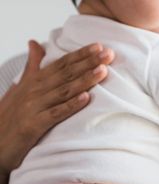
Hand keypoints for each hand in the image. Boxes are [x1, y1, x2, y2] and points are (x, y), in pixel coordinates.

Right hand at [0, 40, 114, 174]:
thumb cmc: (9, 117)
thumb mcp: (20, 88)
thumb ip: (31, 67)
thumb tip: (35, 43)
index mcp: (33, 81)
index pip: (60, 64)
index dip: (80, 54)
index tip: (100, 46)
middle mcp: (33, 90)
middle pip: (65, 74)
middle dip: (88, 62)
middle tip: (109, 54)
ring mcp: (32, 107)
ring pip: (63, 91)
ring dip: (84, 80)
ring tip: (103, 71)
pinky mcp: (32, 125)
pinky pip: (55, 114)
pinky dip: (71, 105)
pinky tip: (86, 98)